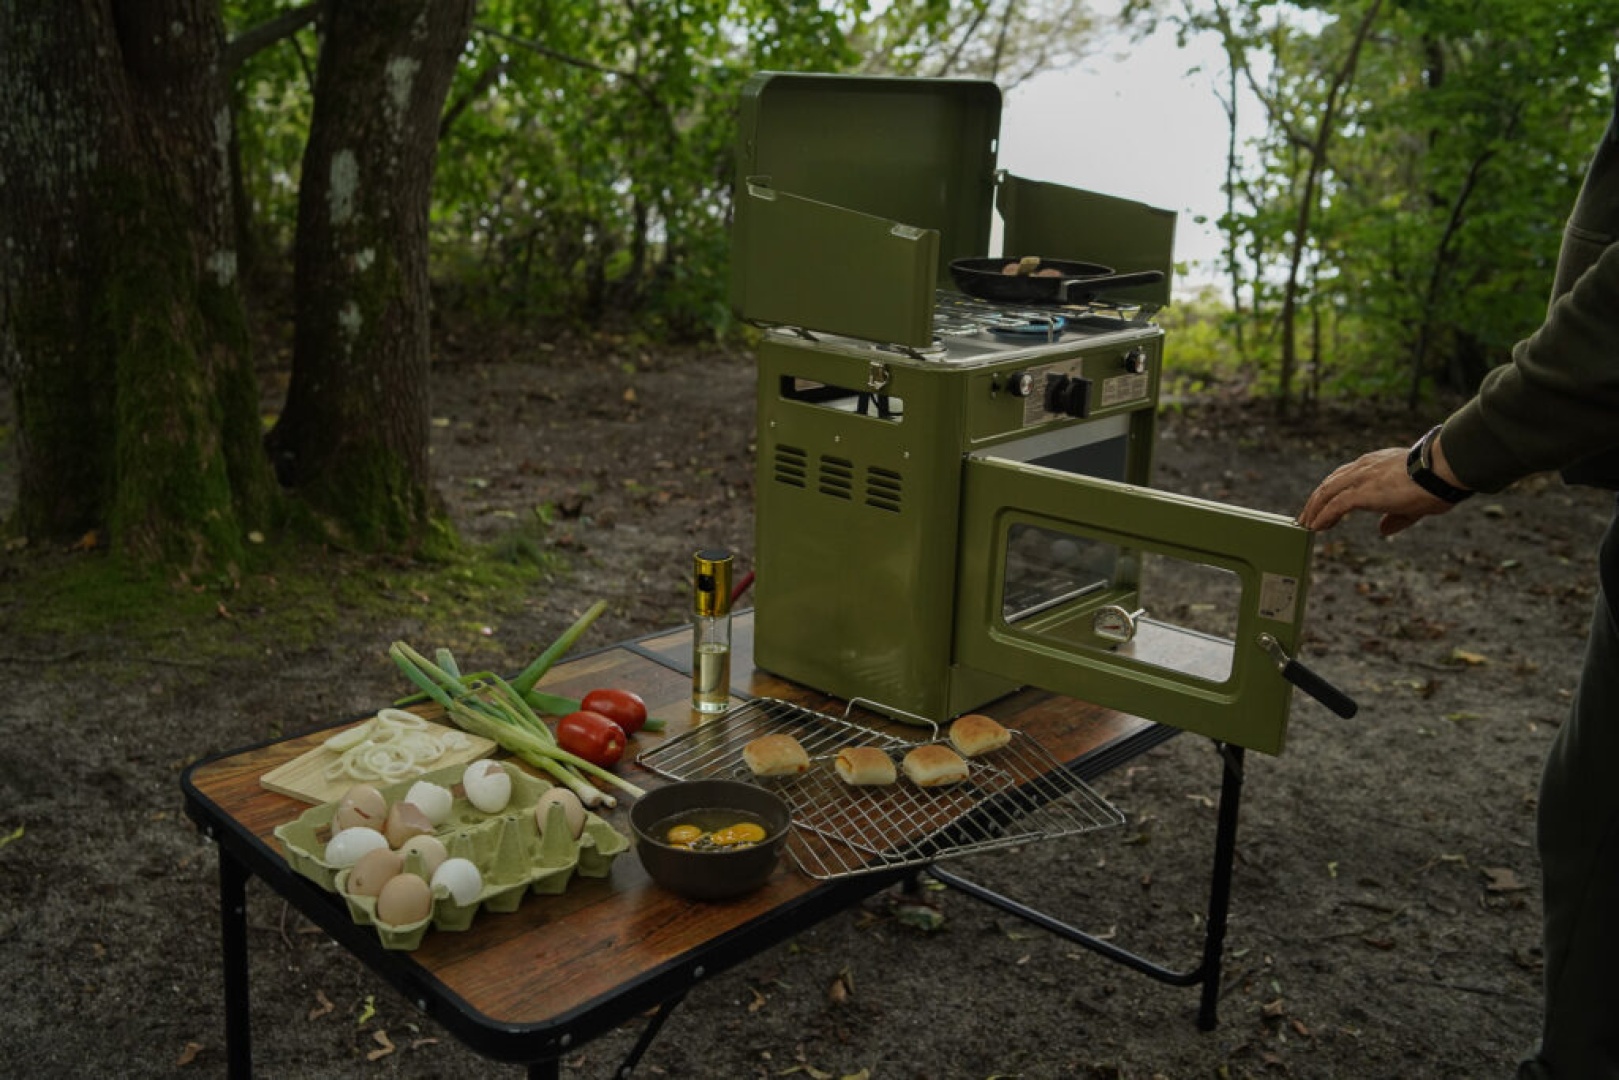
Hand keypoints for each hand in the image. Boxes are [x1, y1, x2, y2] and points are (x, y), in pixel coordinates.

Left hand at [1297, 446, 1456, 534]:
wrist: (1444, 471)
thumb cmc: (1437, 483)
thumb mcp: (1414, 504)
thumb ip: (1396, 517)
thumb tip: (1383, 530)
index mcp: (1376, 464)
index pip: (1345, 475)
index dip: (1332, 491)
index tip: (1324, 503)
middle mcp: (1364, 467)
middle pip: (1330, 483)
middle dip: (1316, 501)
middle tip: (1306, 517)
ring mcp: (1362, 478)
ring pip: (1326, 493)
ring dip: (1314, 510)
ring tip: (1306, 525)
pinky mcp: (1363, 492)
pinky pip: (1335, 506)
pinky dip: (1323, 516)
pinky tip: (1316, 527)